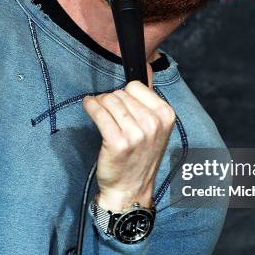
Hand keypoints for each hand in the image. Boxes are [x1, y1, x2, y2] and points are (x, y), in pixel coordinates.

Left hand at [82, 63, 175, 211]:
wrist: (131, 188)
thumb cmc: (140, 156)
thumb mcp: (155, 127)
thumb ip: (150, 98)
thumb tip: (148, 65)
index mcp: (166, 115)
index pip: (136, 86)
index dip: (125, 94)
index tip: (122, 106)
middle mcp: (153, 124)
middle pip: (121, 93)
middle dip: (111, 100)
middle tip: (110, 115)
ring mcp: (137, 134)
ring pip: (109, 101)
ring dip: (99, 103)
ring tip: (99, 113)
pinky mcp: (118, 143)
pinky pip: (99, 112)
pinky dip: (90, 106)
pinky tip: (89, 106)